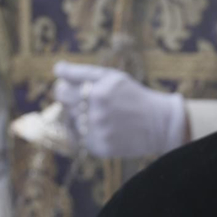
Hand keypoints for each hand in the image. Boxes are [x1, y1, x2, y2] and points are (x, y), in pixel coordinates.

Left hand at [51, 62, 187, 159]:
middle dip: (69, 98)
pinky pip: (79, 138)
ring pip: (70, 120)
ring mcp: (98, 131)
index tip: (67, 85)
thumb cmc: (132, 96)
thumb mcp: (112, 77)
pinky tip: (102, 127)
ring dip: (79, 116)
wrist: (159, 124)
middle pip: (63, 103)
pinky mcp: (99, 147)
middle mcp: (97, 111)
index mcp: (99, 90)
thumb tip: (57, 68)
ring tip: (100, 114)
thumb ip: (83, 72)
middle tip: (85, 99)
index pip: (61, 88)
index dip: (62, 86)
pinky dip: (85, 132)